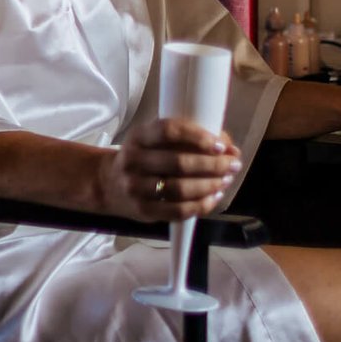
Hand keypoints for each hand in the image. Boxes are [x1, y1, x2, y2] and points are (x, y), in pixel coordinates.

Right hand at [100, 118, 240, 223]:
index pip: (169, 131)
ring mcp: (135, 187)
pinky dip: (201, 205)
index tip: (220, 144)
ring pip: (180, 188)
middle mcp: (133, 160)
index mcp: (138, 137)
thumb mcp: (155, 141)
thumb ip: (190, 140)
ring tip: (225, 180)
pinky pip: (178, 210)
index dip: (198, 137)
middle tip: (233, 164)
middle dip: (213, 165)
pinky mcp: (143, 210)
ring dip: (210, 185)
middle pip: (179, 163)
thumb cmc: (143, 158)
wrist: (108, 184)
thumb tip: (231, 149)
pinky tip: (213, 197)